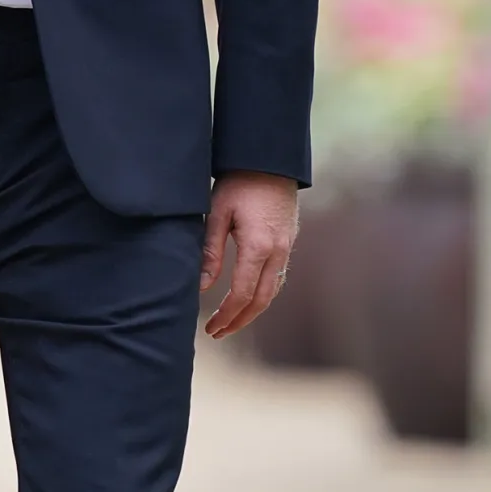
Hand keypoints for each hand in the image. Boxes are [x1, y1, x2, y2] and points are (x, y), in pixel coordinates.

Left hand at [201, 171, 297, 338]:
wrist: (270, 158)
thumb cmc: (239, 181)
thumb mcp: (217, 213)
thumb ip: (210, 251)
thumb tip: (201, 286)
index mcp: (257, 246)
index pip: (242, 294)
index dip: (226, 315)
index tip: (210, 328)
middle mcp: (277, 252)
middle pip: (261, 301)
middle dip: (239, 321)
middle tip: (218, 332)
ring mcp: (287, 246)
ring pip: (273, 291)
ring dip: (252, 311)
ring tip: (231, 321)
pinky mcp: (289, 240)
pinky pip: (278, 276)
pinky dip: (263, 293)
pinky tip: (249, 296)